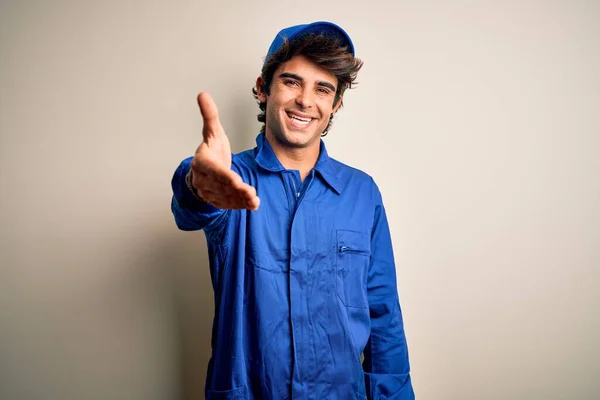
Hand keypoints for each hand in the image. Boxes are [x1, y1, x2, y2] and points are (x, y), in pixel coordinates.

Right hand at [190, 92, 259, 209]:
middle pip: (222, 186)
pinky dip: (240, 205)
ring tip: (254, 201)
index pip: (214, 170)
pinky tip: (252, 205)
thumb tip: (203, 94)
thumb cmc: (210, 151)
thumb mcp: (212, 133)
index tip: (236, 181)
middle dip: (237, 191)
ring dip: (240, 200)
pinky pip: (228, 204)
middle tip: (251, 194)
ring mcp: (209, 191)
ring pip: (225, 197)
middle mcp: (203, 179)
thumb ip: (209, 115)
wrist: (201, 172)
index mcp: (202, 162)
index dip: (225, 176)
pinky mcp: (216, 200)